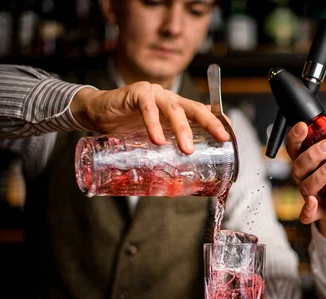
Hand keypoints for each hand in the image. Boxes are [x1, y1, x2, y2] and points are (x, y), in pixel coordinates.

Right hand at [70, 83, 229, 153]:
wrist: (96, 112)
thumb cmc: (125, 126)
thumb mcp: (151, 137)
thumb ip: (165, 148)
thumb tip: (180, 177)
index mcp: (175, 107)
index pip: (201, 112)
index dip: (217, 122)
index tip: (229, 136)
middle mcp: (168, 98)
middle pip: (194, 109)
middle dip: (210, 123)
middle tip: (219, 139)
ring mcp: (153, 94)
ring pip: (173, 109)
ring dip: (182, 130)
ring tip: (187, 149)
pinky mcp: (136, 93)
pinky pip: (148, 108)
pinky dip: (153, 125)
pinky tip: (157, 140)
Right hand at [286, 122, 325, 242]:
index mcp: (305, 160)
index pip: (294, 147)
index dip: (295, 137)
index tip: (303, 126)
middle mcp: (303, 177)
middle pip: (298, 166)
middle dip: (312, 155)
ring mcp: (309, 195)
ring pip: (305, 186)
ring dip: (318, 175)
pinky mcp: (317, 212)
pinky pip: (306, 215)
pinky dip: (307, 209)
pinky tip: (312, 202)